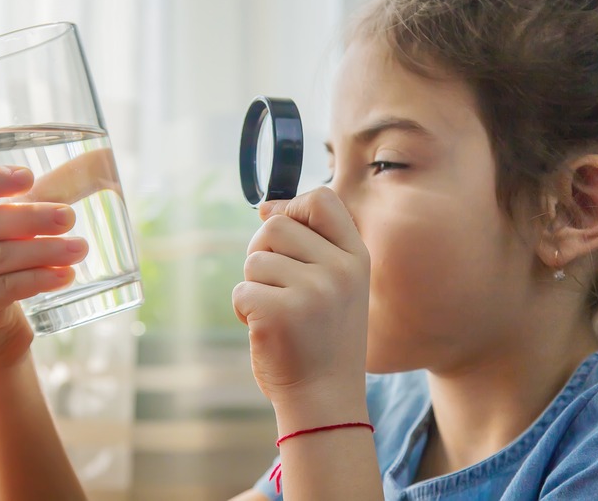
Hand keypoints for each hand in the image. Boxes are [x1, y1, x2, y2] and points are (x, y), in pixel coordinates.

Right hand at [0, 166, 89, 372]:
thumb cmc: (13, 272)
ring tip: (80, 249)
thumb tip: (100, 158)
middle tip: (70, 217)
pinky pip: (3, 288)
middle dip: (34, 218)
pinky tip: (65, 276)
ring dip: (44, 251)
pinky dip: (38, 279)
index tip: (29, 178)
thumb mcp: (26, 233)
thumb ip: (51, 196)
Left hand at [232, 187, 370, 410]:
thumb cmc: (321, 338)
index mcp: (356, 258)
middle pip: (275, 226)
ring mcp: (311, 292)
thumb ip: (308, 244)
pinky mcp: (279, 313)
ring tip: (277, 313)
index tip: (285, 236)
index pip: (322, 199)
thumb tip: (265, 207)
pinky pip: (241, 290)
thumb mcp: (333, 284)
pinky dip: (243, 310)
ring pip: (254, 260)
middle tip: (274, 285)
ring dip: (254, 285)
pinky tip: (266, 330)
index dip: (293, 208)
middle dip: (262, 252)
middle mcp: (339, 271)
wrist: (324, 399)